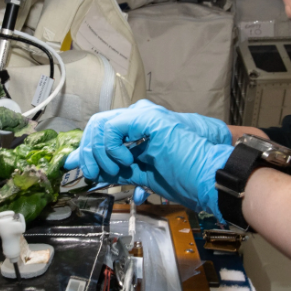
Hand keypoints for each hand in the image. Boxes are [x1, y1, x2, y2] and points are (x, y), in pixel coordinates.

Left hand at [67, 100, 231, 181]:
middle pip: (96, 125)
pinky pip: (112, 127)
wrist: (208, 175)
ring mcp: (143, 114)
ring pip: (100, 124)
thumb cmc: (183, 175)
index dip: (87, 150)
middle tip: (95, 174)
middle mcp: (138, 116)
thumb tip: (88, 170)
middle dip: (89, 153)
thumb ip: (113, 169)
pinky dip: (111, 148)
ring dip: (99, 153)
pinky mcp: (147, 118)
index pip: (101, 131)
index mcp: (137, 128)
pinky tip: (126, 160)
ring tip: (116, 170)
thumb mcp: (138, 174)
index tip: (82, 170)